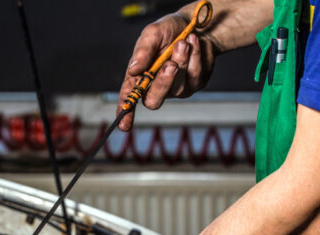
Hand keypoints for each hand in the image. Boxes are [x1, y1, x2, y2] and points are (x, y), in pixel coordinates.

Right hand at [117, 13, 217, 130]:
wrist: (194, 26)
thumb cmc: (168, 31)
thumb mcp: (152, 33)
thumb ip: (143, 50)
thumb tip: (135, 69)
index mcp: (138, 77)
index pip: (128, 98)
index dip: (125, 112)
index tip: (124, 125)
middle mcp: (155, 87)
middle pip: (154, 100)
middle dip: (163, 83)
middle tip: (170, 64)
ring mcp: (176, 89)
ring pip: (178, 86)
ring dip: (182, 60)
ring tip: (184, 41)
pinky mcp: (194, 84)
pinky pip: (195, 75)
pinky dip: (195, 56)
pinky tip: (194, 43)